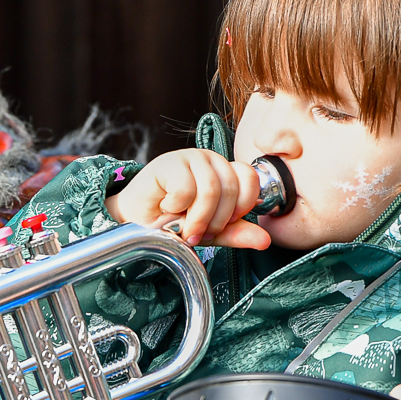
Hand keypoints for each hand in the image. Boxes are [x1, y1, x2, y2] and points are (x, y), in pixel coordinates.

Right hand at [103, 148, 270, 248]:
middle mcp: (211, 160)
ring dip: (196, 217)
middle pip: (231, 188)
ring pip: (210, 189)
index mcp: (226, 172)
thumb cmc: (173, 224)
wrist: (136, 224)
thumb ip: (236, 233)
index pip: (250, 179)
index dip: (239, 208)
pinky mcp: (168, 162)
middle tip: (198, 231)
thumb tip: (265, 241)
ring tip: (183, 225)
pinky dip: (175, 207)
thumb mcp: (210, 232)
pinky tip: (166, 206)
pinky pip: (185, 189)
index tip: (222, 224)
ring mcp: (189, 158)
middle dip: (215, 220)